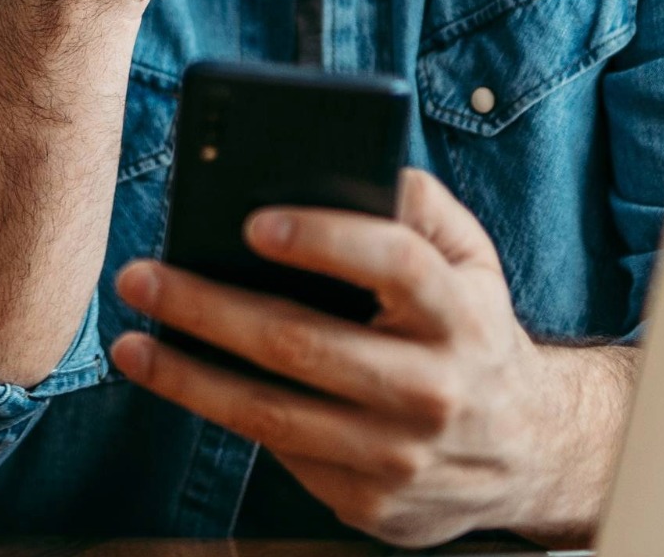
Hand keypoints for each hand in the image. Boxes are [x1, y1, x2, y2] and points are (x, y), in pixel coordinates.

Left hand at [107, 169, 633, 545]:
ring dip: (189, 378)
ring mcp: (402, 457)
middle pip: (304, 344)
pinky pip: (283, 456)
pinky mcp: (373, 504)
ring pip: (274, 415)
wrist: (531, 452)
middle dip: (209, 308)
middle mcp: (436, 390)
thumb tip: (351, 160)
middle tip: (142, 277)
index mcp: (462, 315)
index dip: (325, 240)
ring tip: (132, 344)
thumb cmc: (473, 332)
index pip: (397, 265)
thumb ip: (420, 204)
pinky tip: (185, 384)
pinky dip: (226, 417)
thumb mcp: (470, 261)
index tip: (252, 223)